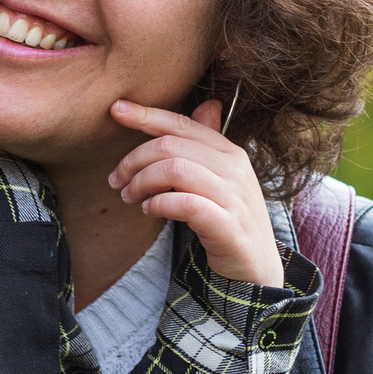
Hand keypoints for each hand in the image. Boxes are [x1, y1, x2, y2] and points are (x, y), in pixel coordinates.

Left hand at [105, 99, 283, 286]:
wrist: (257, 269)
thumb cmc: (230, 221)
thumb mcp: (221, 179)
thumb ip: (208, 146)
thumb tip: (208, 105)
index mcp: (230, 152)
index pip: (182, 124)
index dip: (146, 115)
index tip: (115, 110)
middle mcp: (234, 168)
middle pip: (171, 146)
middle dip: (134, 160)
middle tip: (116, 180)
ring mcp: (234, 197)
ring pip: (175, 170)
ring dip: (142, 182)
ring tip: (129, 196)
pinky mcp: (228, 226)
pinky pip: (186, 204)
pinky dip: (160, 204)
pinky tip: (150, 210)